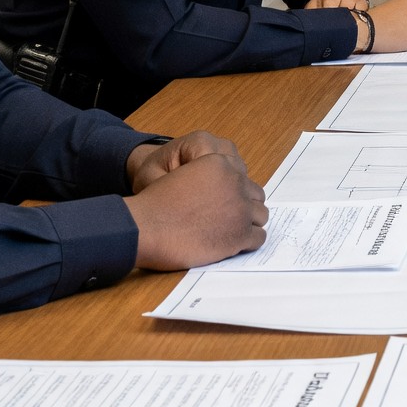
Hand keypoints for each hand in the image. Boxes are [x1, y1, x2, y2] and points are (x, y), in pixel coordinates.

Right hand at [123, 136, 266, 269]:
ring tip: (231, 231)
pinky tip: (233, 243)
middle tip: (227, 219)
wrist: (145, 227)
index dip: (235, 191)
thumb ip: (208, 175)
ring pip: (260, 216)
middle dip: (244, 207)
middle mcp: (235, 182)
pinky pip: (258, 237)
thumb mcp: (182, 172)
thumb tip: (227, 186)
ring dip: (248, 223)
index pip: (242, 177)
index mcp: (220, 163)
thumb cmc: (157, 203)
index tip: (226, 203)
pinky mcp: (239, 235)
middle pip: (255, 196)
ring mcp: (240, 209)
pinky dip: (249, 241)